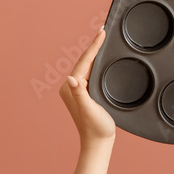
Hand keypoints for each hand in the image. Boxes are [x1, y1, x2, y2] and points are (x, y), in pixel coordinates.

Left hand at [60, 29, 115, 147]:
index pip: (84, 61)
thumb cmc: (96, 128)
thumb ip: (79, 94)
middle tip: (103, 30)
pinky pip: (90, 72)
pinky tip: (102, 58)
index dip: (94, 46)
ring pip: (87, 65)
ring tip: (103, 39)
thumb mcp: (89, 110)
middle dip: (94, 45)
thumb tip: (70, 79)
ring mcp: (78, 90)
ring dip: (95, 52)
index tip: (102, 32)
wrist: (98, 143)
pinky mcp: (85, 93)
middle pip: (84, 60)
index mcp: (71, 88)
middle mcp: (71, 86)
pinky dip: (96, 62)